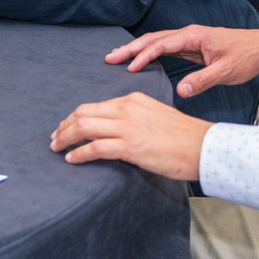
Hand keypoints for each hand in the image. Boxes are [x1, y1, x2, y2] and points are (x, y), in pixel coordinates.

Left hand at [50, 92, 210, 179]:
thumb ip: (133, 118)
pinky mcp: (130, 146)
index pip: (94, 106)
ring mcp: (127, 126)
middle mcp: (126, 108)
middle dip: (64, 127)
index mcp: (132, 99)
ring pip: (84, 128)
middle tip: (54, 139)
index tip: (65, 128)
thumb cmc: (183, 137)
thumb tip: (114, 132)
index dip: (74, 118)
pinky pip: (95, 148)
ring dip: (65, 139)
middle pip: (83, 113)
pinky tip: (72, 159)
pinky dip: (79, 153)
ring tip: (57, 149)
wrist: (203, 146)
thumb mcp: (154, 116)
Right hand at [106, 24, 258, 100]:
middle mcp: (188, 35)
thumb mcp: (226, 71)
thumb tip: (181, 90)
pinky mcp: (190, 46)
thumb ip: (202, 80)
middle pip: (153, 39)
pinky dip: (149, 53)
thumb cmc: (246, 56)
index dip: (144, 55)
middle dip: (130, 48)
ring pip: (156, 42)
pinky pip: (164, 48)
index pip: (162, 44)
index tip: (130, 67)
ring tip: (117, 57)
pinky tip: (139, 60)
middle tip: (110, 58)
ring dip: (137, 49)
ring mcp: (188, 40)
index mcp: (193, 36)